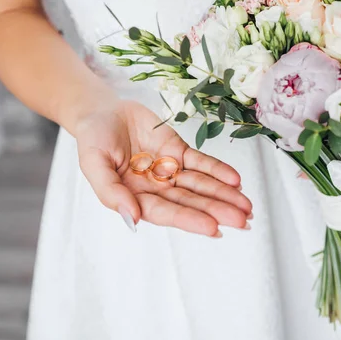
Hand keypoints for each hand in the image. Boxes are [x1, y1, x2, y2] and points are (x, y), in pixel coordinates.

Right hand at [75, 100, 252, 236]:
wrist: (102, 111)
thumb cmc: (93, 140)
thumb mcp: (93, 165)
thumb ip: (111, 191)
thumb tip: (133, 217)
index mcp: (135, 197)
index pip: (166, 212)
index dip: (189, 219)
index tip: (212, 228)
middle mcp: (156, 188)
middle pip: (190, 201)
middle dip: (216, 210)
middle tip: (241, 220)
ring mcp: (169, 170)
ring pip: (201, 184)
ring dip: (224, 194)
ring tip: (247, 206)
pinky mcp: (178, 150)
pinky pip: (201, 162)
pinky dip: (218, 170)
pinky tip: (236, 180)